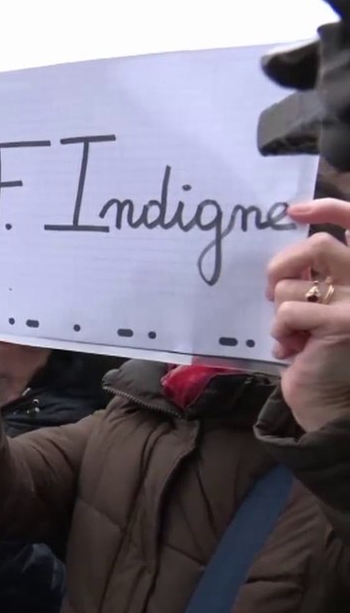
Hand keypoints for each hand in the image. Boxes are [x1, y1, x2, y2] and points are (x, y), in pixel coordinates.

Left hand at [267, 200, 349, 431]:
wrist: (331, 405)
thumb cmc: (318, 356)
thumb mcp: (316, 310)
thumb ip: (313, 280)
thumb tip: (288, 251)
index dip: (327, 207)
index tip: (294, 210)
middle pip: (318, 246)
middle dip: (282, 264)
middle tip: (270, 290)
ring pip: (292, 286)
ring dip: (279, 313)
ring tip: (293, 336)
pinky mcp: (343, 323)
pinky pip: (288, 311)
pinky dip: (279, 332)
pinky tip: (293, 350)